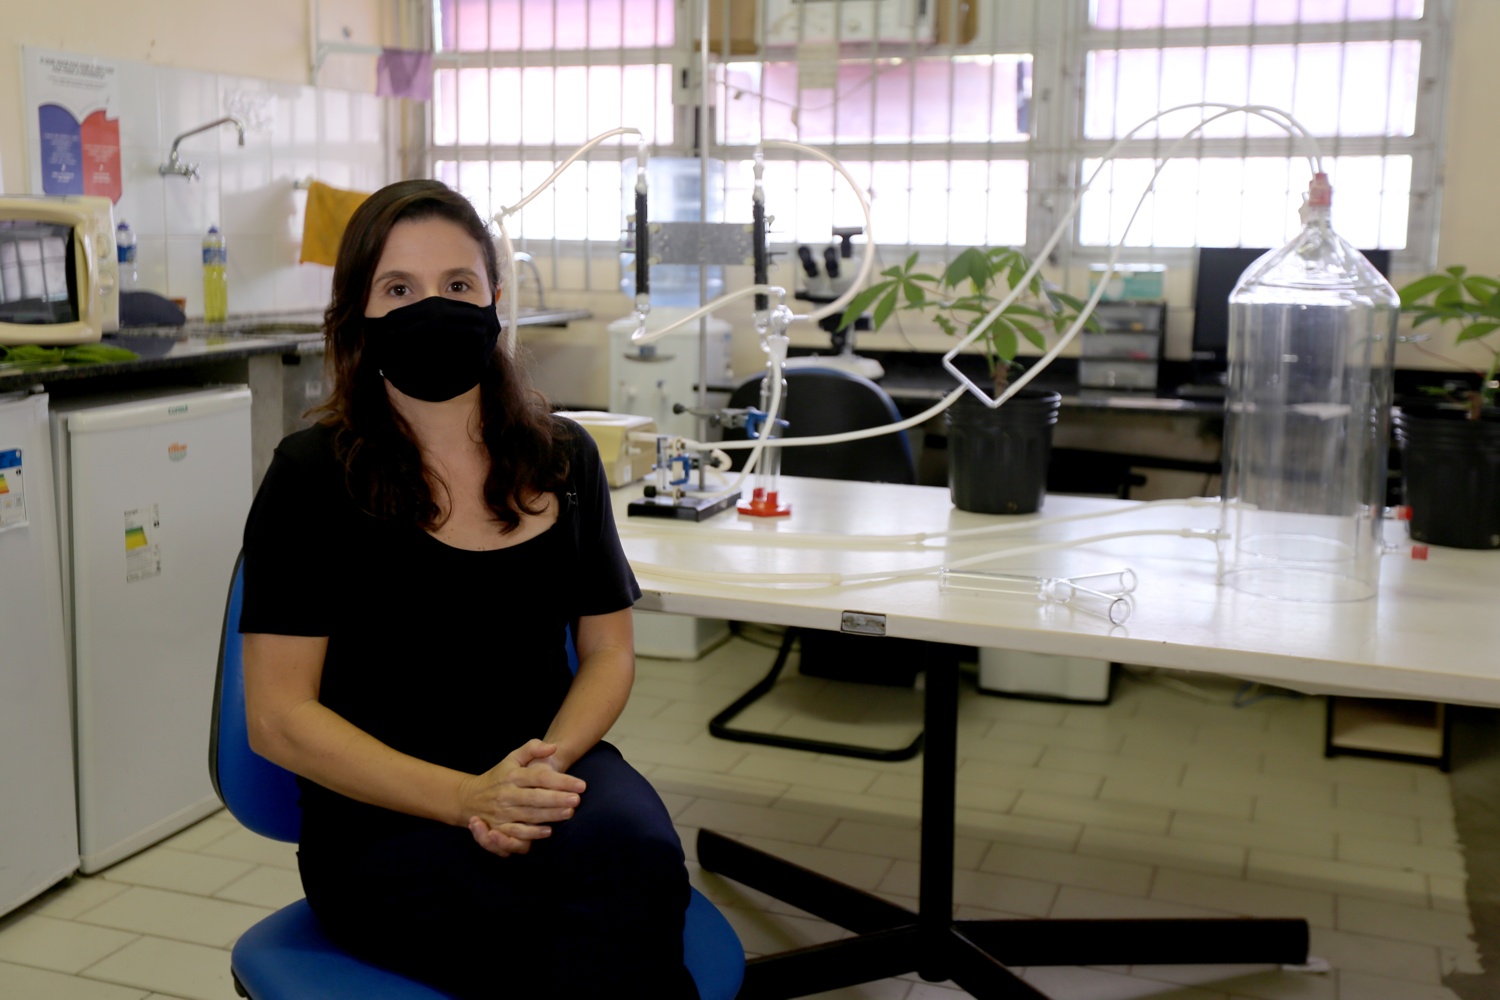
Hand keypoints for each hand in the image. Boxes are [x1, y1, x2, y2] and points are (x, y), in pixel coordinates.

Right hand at [460, 739, 585, 856]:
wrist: (469, 798)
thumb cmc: (498, 776)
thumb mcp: (512, 758)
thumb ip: (532, 749)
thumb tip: (553, 747)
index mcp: (512, 776)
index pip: (540, 777)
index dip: (561, 781)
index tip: (581, 785)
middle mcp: (507, 794)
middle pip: (536, 797)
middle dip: (557, 799)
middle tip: (577, 800)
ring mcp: (502, 812)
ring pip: (529, 815)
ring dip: (550, 815)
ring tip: (569, 813)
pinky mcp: (499, 828)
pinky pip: (516, 833)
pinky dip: (531, 834)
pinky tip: (548, 831)